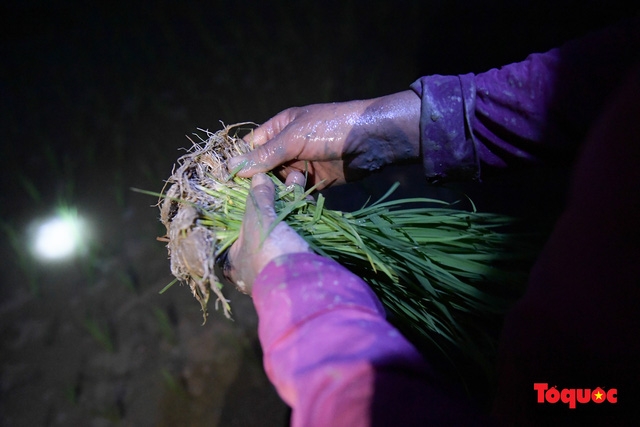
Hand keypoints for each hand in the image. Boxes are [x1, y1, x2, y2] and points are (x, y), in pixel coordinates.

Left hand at [225, 172, 311, 294]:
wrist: (304, 284)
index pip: (237, 225)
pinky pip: (300, 233)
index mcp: (235, 259)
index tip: (258, 184)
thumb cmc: (269, 254)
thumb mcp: (258, 221)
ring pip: (285, 226)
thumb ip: (258, 198)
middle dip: (275, 199)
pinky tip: (308, 197)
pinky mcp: (302, 261)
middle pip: (264, 223)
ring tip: (298, 179)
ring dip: (292, 202)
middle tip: (284, 179)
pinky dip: (304, 216)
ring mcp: (280, 263)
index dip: (249, 202)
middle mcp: (255, 264)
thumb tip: (258, 177)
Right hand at [228, 90, 421, 188]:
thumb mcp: (294, 138)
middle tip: (259, 193)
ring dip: (283, 189)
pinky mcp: (317, 181)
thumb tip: (231, 166)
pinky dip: (297, 197)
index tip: (229, 181)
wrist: (372, 140)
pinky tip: (299, 199)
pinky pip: (299, 192)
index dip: (240, 162)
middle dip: (262, 181)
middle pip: (264, 169)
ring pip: (280, 183)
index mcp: (279, 128)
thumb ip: (265, 155)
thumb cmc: (331, 128)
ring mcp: (303, 164)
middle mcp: (288, 147)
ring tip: (295, 185)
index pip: (251, 146)